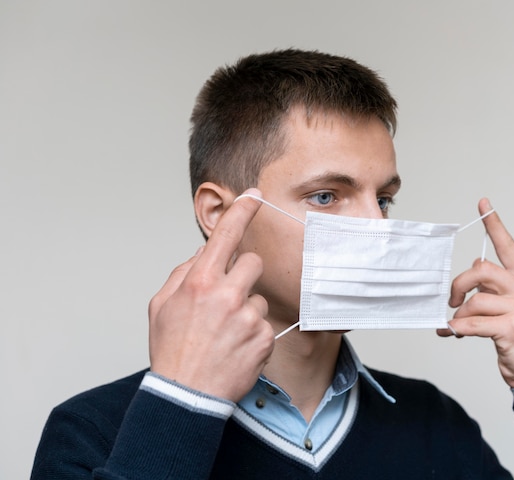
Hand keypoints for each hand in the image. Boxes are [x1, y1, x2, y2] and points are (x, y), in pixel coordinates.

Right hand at [148, 188, 274, 401]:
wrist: (186, 396)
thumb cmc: (172, 350)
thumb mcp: (161, 306)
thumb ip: (182, 273)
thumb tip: (202, 253)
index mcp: (199, 282)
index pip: (225, 236)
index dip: (242, 210)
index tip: (254, 195)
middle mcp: (227, 295)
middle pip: (253, 262)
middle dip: (243, 275)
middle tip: (228, 298)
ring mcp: (248, 317)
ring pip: (259, 296)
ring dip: (247, 309)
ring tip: (226, 333)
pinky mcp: (264, 338)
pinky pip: (265, 323)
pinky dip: (253, 333)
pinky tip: (235, 347)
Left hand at [437, 198, 513, 387]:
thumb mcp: (513, 305)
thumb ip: (495, 285)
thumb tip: (474, 266)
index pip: (508, 246)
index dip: (494, 224)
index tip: (483, 203)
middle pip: (481, 270)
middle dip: (459, 284)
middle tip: (452, 300)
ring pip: (474, 300)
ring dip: (459, 315)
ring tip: (457, 325)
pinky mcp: (512, 328)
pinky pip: (472, 323)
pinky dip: (456, 329)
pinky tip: (450, 333)